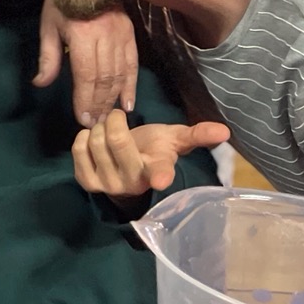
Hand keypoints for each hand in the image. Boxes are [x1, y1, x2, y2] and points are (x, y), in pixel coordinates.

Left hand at [36, 0, 137, 126]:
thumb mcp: (48, 26)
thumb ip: (48, 57)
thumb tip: (41, 84)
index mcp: (82, 35)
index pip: (86, 75)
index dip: (85, 99)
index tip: (83, 120)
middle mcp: (105, 36)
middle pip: (105, 78)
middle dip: (99, 104)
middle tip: (94, 124)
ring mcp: (121, 34)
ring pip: (120, 74)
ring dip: (114, 98)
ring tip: (108, 117)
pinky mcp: (130, 33)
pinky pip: (133, 64)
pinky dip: (131, 85)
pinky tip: (128, 103)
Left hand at [72, 109, 229, 202]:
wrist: (126, 168)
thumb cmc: (153, 150)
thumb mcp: (174, 140)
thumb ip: (197, 135)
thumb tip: (225, 131)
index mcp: (157, 171)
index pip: (161, 173)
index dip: (160, 176)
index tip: (160, 180)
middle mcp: (133, 182)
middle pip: (116, 140)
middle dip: (115, 120)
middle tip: (118, 119)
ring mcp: (108, 185)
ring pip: (95, 140)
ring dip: (99, 128)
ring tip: (107, 133)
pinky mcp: (87, 182)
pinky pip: (78, 148)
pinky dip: (83, 137)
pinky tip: (93, 142)